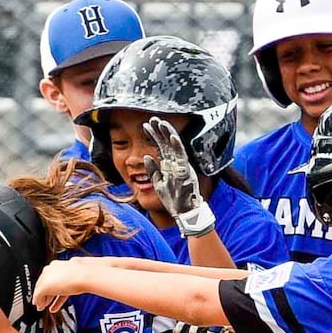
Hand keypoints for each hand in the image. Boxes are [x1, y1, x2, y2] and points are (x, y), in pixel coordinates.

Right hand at [33, 259, 86, 313]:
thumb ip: (38, 295)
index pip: (38, 284)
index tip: (36, 303)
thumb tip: (37, 301)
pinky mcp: (75, 282)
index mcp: (48, 269)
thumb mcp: (45, 287)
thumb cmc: (69, 278)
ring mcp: (66, 276)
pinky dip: (59, 300)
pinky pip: (64, 292)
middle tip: (41, 305)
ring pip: (55, 290)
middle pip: (47, 286)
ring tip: (48, 307)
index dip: (36, 296)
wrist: (87, 277)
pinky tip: (56, 306)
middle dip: (43, 297)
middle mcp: (56, 270)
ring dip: (51, 299)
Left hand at [144, 118, 214, 236]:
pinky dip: (178, 146)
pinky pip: (182, 157)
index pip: (161, 147)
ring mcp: (181, 167)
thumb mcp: (158, 183)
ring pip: (175, 147)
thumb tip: (146, 157)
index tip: (146, 126)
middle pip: (167, 144)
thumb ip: (152, 170)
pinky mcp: (185, 172)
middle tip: (152, 119)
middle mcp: (176, 164)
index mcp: (169, 166)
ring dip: (168, 134)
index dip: (154, 136)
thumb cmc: (173, 200)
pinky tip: (173, 136)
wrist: (184, 213)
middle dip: (160, 131)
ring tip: (161, 123)